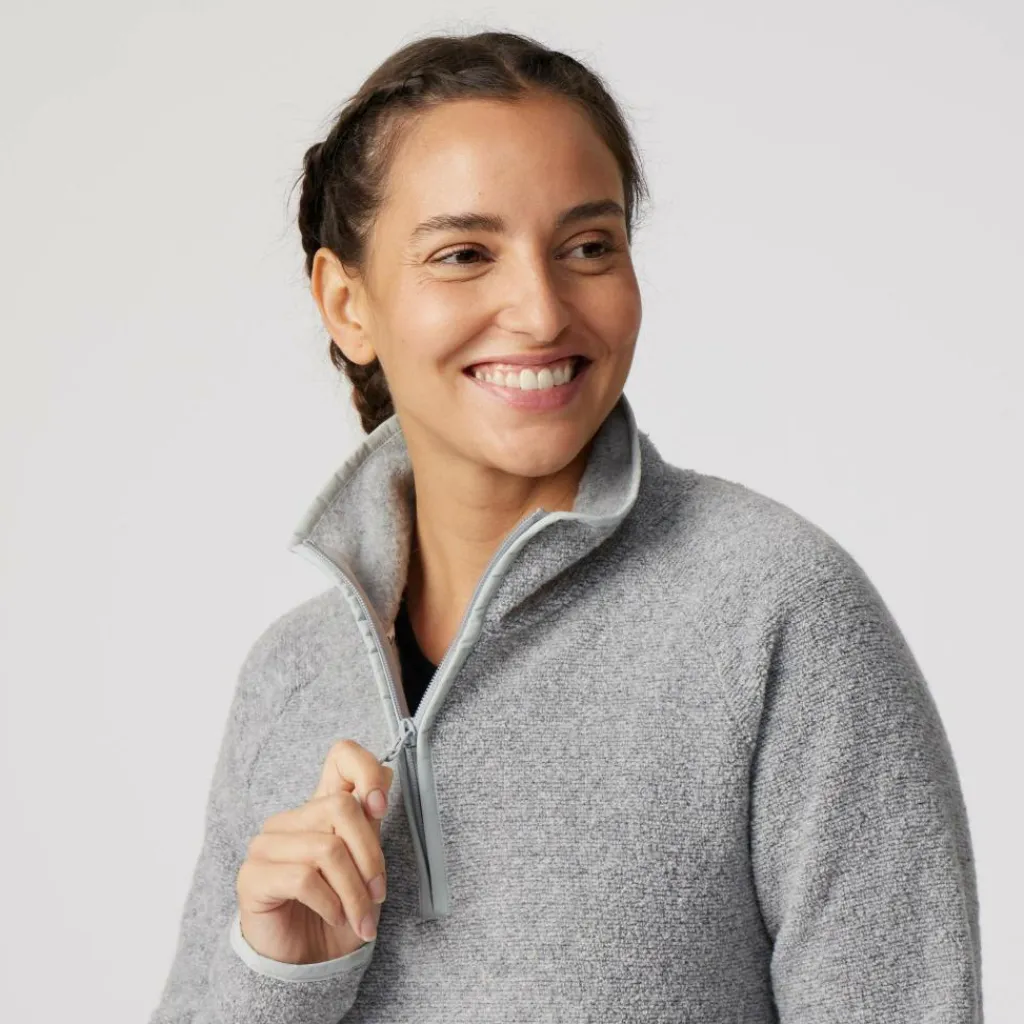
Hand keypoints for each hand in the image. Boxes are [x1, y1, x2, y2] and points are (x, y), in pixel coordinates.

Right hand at [235, 739, 393, 963]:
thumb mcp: (366, 866)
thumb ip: (370, 824)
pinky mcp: (252, 876)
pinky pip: (303, 878)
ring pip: (327, 849)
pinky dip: (330, 903)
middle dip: (370, 856)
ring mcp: (267, 845)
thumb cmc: (339, 911)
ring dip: (354, 892)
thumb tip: (383, 783)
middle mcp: (291, 819)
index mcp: (321, 807)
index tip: (381, 807)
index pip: (341, 756)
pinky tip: (334, 917)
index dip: (366, 771)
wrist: (309, 966)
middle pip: (342, 808)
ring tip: (362, 918)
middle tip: (379, 894)